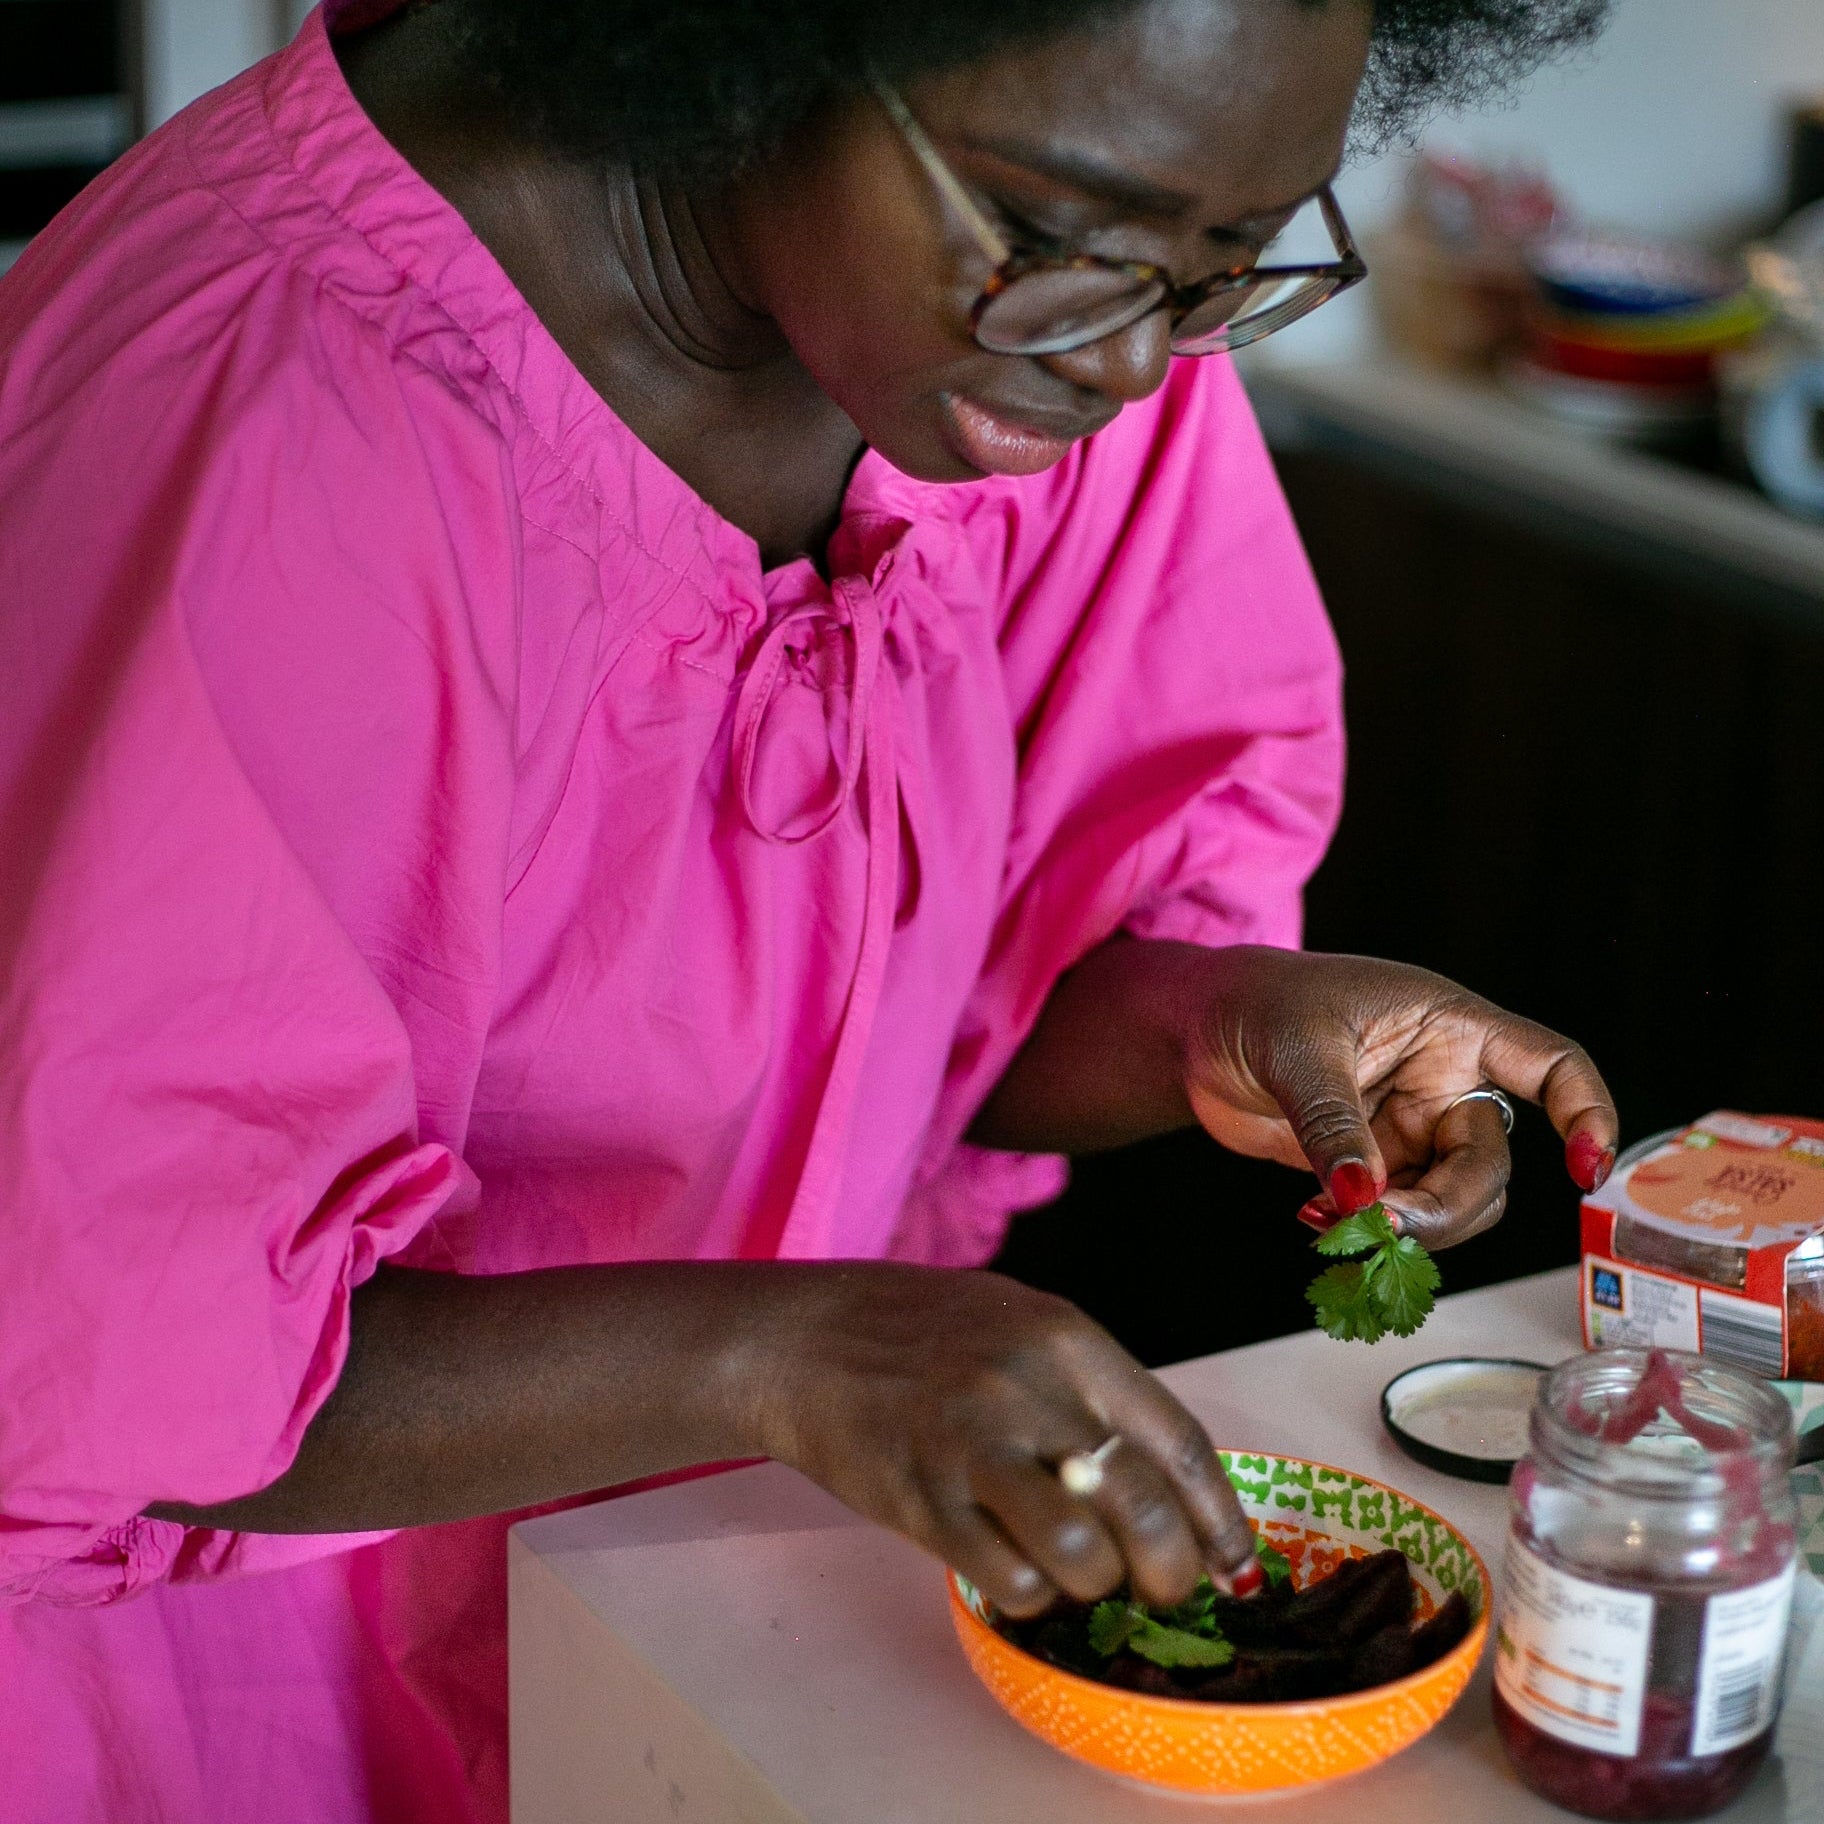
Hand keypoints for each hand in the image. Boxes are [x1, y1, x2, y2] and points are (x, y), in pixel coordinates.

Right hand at [751, 1263, 1258, 1618]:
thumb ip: (1095, 1393)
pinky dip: (1031, 1593)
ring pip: (1082, 1554)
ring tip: (1078, 1573)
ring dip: (1094, 1584)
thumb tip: (1173, 1490)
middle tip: (1158, 1586)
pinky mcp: (925, 1502)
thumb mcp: (1026, 1327)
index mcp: (1069, 1341)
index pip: (1181, 1445)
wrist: (808, 1339)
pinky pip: (1011, 1580)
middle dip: (1169, 1571)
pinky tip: (1019, 1569)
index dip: (1220, 1521)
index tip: (1234, 1565)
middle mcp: (1030, 1390)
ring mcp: (974, 1448)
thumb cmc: (928, 1333)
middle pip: (1143, 1508)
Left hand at [1184, 947, 1617, 1247]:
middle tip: (1378, 1219)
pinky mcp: (1373, 1166)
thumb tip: (1364, 1198)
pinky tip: (1317, 1219)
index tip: (1584, 1172)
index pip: (1550, 1066)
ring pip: (1453, 1201)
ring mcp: (1410, 1130)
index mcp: (1450, 1028)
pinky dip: (1372, 1231)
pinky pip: (1402, 1215)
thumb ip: (1334, 1125)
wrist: (1196, 1032)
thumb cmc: (1256, 1004)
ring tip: (1335, 1220)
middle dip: (1445, 1205)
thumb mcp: (1297, 1052)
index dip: (1586, 1114)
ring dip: (1411, 1227)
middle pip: (1489, 1164)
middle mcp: (1443, 1082)